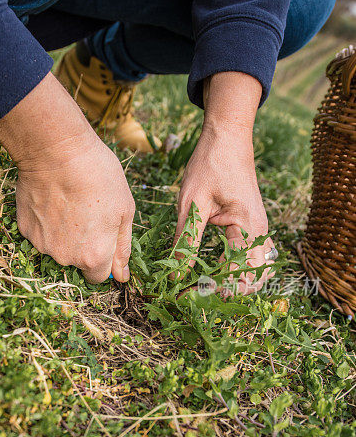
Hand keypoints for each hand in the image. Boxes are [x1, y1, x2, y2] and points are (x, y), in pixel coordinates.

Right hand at [0, 73, 134, 282]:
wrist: (56, 151)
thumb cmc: (97, 176)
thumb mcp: (125, 210)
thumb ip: (122, 247)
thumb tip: (122, 276)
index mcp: (93, 256)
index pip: (98, 277)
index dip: (104, 260)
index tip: (103, 239)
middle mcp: (65, 258)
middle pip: (77, 262)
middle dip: (84, 245)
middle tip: (87, 212)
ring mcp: (42, 244)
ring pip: (57, 247)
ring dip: (64, 233)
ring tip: (70, 202)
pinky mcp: (25, 229)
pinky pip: (40, 233)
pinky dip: (47, 222)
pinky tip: (53, 200)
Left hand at [174, 72, 273, 293]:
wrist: (227, 139)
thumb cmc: (209, 166)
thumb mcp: (191, 205)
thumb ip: (186, 242)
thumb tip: (175, 275)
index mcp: (248, 228)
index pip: (239, 274)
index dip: (219, 291)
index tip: (194, 296)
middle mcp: (260, 232)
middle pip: (256, 279)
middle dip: (232, 293)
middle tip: (201, 298)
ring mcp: (260, 230)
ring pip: (258, 270)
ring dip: (238, 284)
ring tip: (209, 289)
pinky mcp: (253, 226)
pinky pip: (253, 258)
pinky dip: (239, 271)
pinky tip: (217, 273)